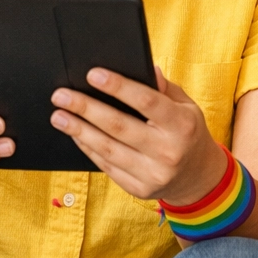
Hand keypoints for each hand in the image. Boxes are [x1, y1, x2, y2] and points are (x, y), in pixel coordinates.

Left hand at [49, 66, 226, 204]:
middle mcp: (168, 151)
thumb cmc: (188, 133)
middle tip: (61, 95)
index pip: (146, 101)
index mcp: (182, 125)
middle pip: (119, 126)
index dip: (118, 87)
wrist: (198, 179)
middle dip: (85, 108)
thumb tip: (147, 69)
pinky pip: (106, 166)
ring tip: (58, 116)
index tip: (92, 74)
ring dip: (78, 130)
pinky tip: (75, 134)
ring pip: (107, 149)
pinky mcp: (139, 189)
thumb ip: (165, 88)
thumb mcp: (187, 107)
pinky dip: (88, 148)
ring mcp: (153, 174)